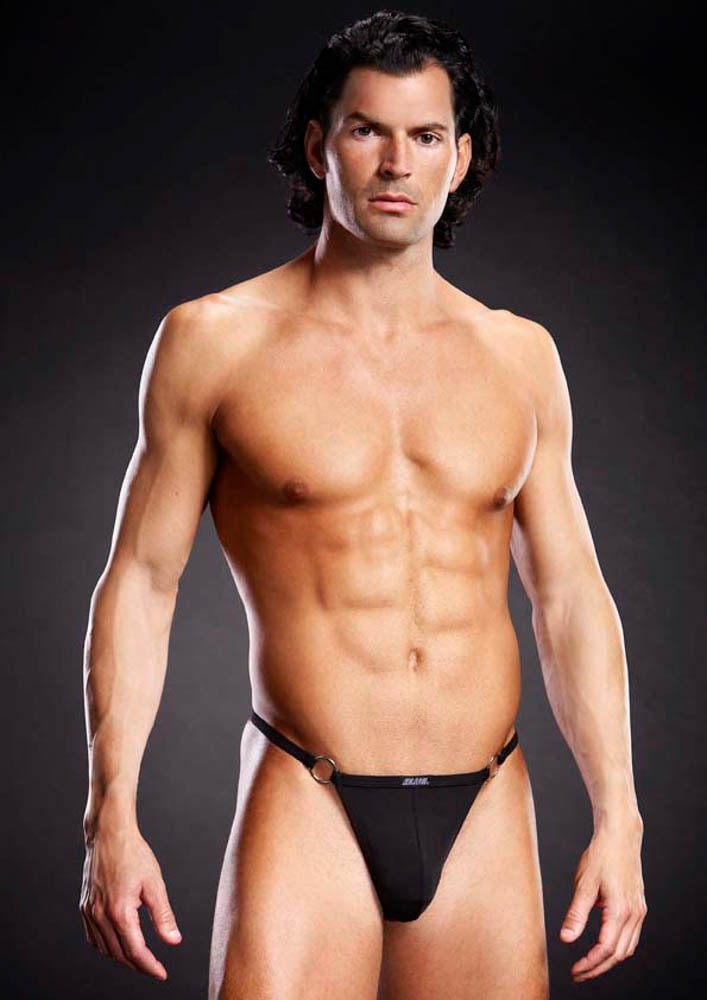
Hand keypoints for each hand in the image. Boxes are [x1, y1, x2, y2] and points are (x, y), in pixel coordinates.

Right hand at [79, 825, 181, 979]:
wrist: (109, 834)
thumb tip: (173, 941)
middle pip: (119, 954)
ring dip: (122, 957)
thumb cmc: (134, 854)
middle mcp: (100, 915)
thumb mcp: (154, 884)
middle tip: (154, 968)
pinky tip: (118, 944)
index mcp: (119, 911)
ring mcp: (89, 911)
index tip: (162, 974)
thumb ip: (163, 916)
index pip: (135, 951)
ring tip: (139, 958)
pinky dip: (106, 946)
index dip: (150, 966)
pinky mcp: (85, 906)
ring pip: (105, 948)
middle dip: (138, 965)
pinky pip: (93, 937)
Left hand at [560, 817, 646, 981]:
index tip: (575, 970)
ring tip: (589, 964)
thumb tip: (566, 939)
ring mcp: (639, 911)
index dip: (590, 963)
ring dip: (609, 960)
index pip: (606, 949)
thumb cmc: (600, 855)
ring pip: (627, 948)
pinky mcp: (639, 906)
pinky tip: (603, 946)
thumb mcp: (584, 884)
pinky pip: (632, 936)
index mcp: (620, 910)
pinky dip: (618, 947)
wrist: (620, 836)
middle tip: (579, 973)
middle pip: (619, 954)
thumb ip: (576, 914)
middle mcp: (634, 914)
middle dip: (598, 968)